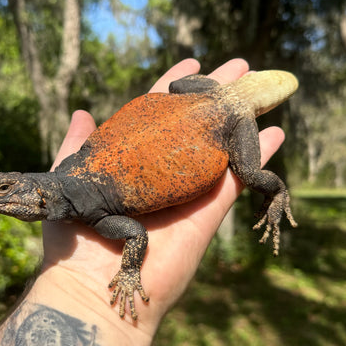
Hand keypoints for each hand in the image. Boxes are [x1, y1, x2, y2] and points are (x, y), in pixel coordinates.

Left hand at [39, 58, 284, 333]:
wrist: (92, 284)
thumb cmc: (73, 234)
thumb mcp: (69, 176)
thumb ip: (78, 144)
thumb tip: (82, 111)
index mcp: (135, 157)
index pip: (161, 110)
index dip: (176, 84)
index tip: (193, 62)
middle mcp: (166, 166)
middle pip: (198, 121)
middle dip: (218, 93)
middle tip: (239, 66)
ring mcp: (189, 186)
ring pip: (223, 144)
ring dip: (243, 117)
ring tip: (261, 92)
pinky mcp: (208, 210)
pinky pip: (239, 178)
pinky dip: (260, 156)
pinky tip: (276, 133)